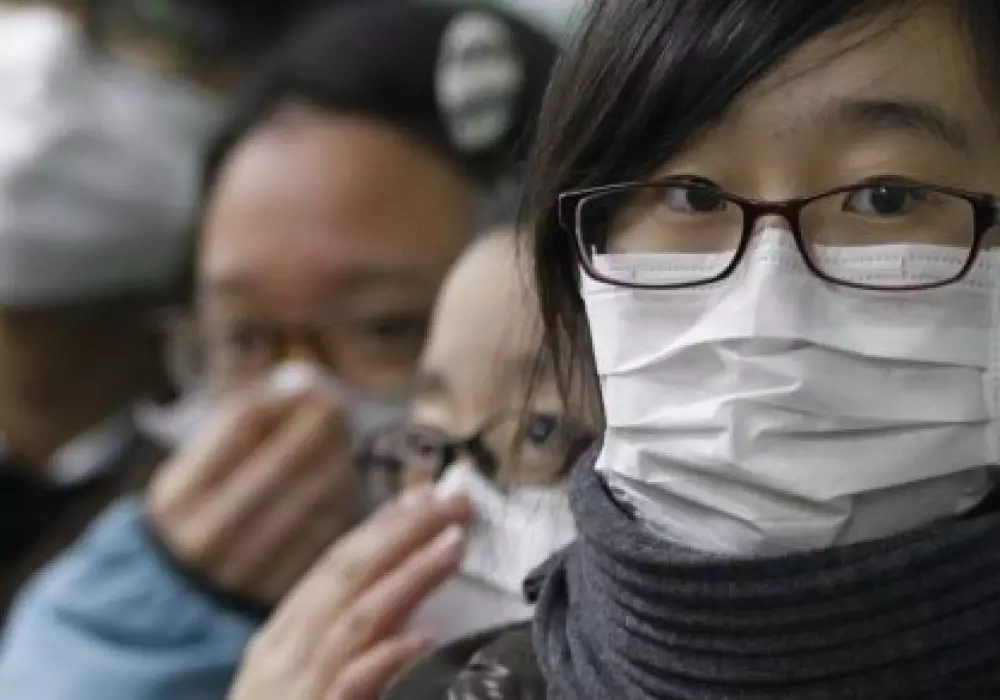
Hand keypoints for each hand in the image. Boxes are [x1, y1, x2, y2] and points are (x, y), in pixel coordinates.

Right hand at [147, 382, 358, 603]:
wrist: (178, 598)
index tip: (306, 384)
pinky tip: (341, 481)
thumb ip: (240, 422)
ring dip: (339, 459)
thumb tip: (303, 382)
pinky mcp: (281, 590)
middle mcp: (207, 534)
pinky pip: (328, 531)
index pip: (244, 422)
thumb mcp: (193, 467)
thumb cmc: (198, 510)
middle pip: (288, 457)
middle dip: (323, 424)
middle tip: (337, 407)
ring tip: (341, 441)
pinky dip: (342, 499)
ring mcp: (246, 569)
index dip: (285, 397)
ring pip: (317, 494)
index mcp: (177, 495)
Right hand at [227, 487, 470, 699]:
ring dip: (406, 577)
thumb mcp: (302, 679)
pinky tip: (421, 640)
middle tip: (453, 502)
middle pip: (344, 577)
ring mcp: (292, 691)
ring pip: (353, 619)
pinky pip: (348, 685)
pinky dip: (384, 659)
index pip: (334, 567)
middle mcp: (280, 657)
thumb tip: (400, 606)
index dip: (382, 528)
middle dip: (400, 534)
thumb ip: (343, 642)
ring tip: (452, 546)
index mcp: (281, 639)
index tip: (427, 498)